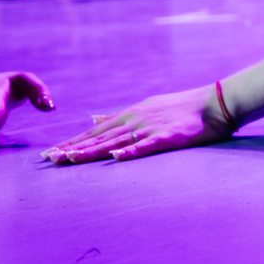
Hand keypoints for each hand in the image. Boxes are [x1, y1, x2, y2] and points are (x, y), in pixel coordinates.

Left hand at [42, 85, 229, 164]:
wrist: (214, 103)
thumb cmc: (182, 107)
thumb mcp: (146, 107)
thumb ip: (118, 115)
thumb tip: (93, 116)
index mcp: (130, 114)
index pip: (94, 131)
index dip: (72, 142)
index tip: (50, 153)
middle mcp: (135, 119)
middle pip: (99, 137)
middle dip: (72, 148)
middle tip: (48, 160)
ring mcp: (151, 127)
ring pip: (115, 141)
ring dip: (92, 151)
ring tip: (69, 159)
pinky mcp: (168, 136)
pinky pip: (146, 145)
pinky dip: (130, 151)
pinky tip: (115, 157)